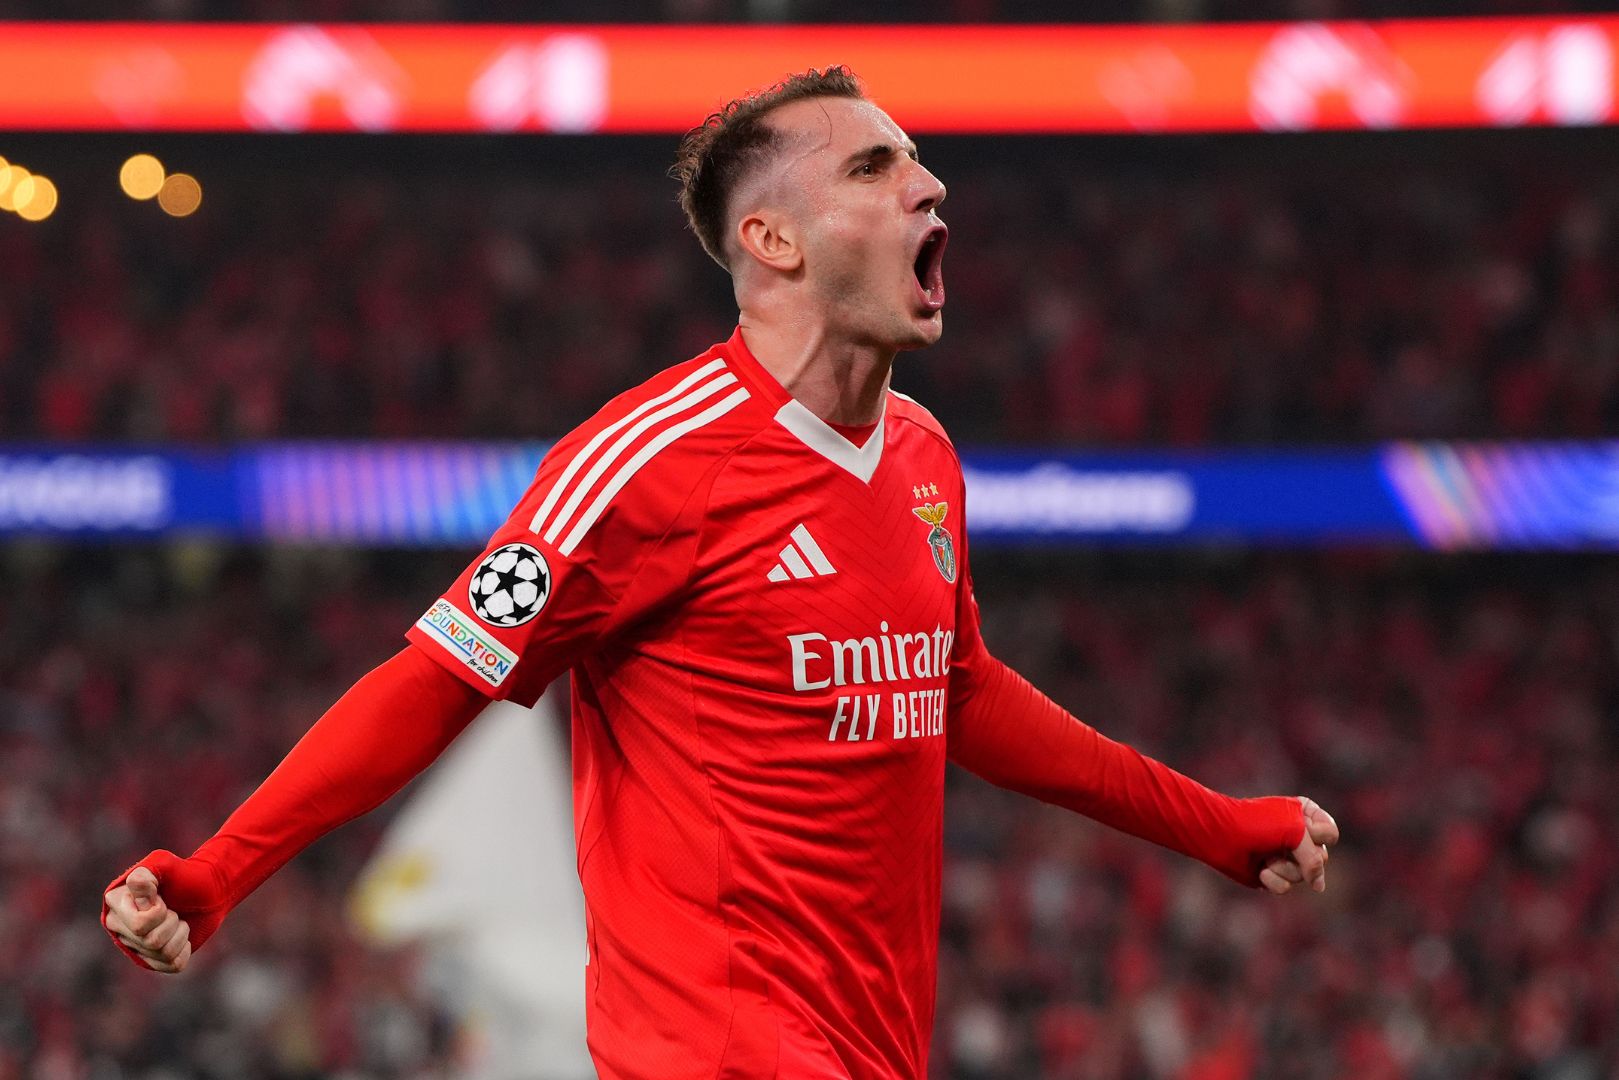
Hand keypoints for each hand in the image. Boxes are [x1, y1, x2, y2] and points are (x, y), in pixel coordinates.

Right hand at [102, 849, 226, 971]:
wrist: (209, 889)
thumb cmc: (185, 874)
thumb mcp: (167, 865)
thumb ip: (149, 873)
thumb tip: (134, 882)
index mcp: (116, 903)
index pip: (139, 926)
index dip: (159, 913)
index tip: (164, 898)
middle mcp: (120, 926)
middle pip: (151, 942)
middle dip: (172, 923)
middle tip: (174, 909)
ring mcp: (135, 944)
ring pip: (163, 954)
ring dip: (180, 934)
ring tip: (179, 919)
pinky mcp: (154, 959)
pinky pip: (172, 965)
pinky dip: (184, 949)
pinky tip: (182, 936)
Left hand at [1259, 796, 1338, 894]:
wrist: (1220, 835)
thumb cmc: (1257, 824)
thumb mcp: (1295, 831)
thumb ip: (1315, 860)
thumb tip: (1319, 888)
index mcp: (1305, 815)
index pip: (1330, 834)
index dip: (1317, 835)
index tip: (1300, 827)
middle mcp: (1298, 836)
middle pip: (1321, 858)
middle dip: (1300, 854)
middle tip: (1279, 844)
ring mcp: (1285, 856)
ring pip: (1304, 876)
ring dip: (1284, 868)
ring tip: (1266, 857)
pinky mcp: (1272, 874)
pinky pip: (1286, 887)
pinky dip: (1273, 879)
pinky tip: (1259, 869)